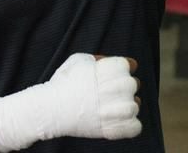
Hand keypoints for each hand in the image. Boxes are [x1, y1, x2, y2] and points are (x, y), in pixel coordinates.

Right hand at [0, 53, 140, 150]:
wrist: (52, 109)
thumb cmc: (63, 83)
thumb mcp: (77, 60)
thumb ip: (98, 59)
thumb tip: (109, 62)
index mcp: (112, 69)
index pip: (129, 65)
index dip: (120, 69)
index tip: (110, 75)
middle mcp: (120, 87)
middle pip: (133, 84)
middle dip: (121, 86)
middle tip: (105, 92)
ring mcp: (121, 109)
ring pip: (134, 105)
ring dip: (124, 105)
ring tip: (107, 106)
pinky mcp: (119, 128)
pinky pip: (135, 126)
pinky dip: (127, 124)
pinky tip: (113, 120)